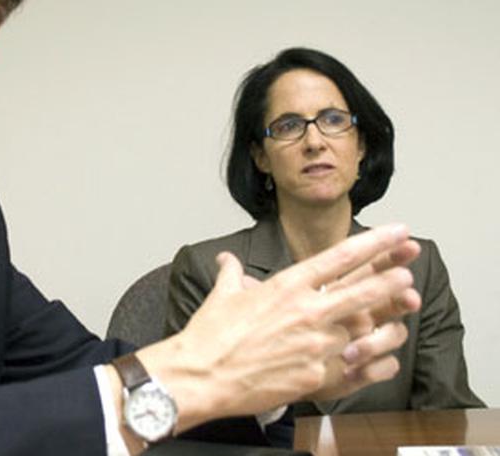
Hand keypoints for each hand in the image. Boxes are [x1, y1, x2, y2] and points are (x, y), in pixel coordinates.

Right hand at [134, 223, 420, 431]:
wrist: (201, 376)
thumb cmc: (209, 337)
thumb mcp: (222, 295)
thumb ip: (231, 273)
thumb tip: (226, 259)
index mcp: (286, 287)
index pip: (338, 258)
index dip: (373, 243)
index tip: (397, 232)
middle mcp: (306, 312)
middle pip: (362, 291)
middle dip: (390, 280)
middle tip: (409, 270)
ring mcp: (314, 345)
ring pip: (360, 330)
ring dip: (381, 322)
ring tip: (400, 314)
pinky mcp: (316, 376)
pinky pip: (351, 366)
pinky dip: (366, 360)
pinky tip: (379, 358)